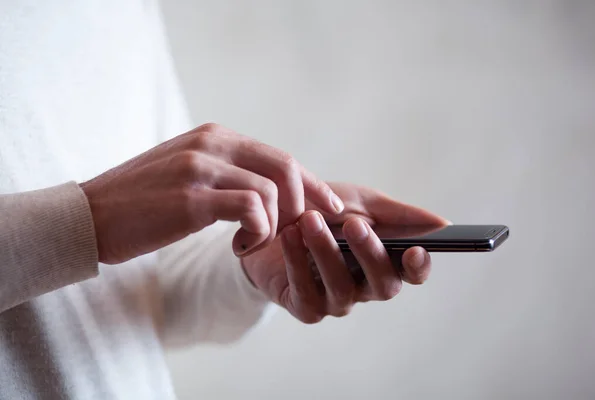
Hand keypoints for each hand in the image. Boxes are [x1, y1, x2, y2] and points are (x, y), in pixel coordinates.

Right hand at [80, 123, 342, 263]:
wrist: (89, 216)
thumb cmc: (141, 202)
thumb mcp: (188, 173)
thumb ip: (227, 172)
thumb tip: (271, 192)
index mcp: (215, 136)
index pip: (280, 156)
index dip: (313, 184)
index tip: (332, 208)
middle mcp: (211, 143)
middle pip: (286, 168)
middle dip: (304, 205)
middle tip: (294, 235)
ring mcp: (201, 167)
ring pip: (272, 191)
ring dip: (273, 226)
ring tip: (250, 245)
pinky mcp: (192, 197)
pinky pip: (251, 209)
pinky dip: (256, 233)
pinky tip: (237, 248)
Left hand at [241, 182, 448, 322]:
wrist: (271, 219)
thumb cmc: (321, 210)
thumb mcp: (358, 202)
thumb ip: (397, 214)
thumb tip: (442, 224)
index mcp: (383, 260)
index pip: (412, 273)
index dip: (418, 267)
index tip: (416, 250)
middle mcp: (364, 286)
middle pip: (383, 284)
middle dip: (370, 253)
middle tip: (353, 223)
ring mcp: (335, 300)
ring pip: (342, 287)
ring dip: (327, 252)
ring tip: (311, 220)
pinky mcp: (305, 306)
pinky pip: (306, 291)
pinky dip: (297, 260)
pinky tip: (291, 235)